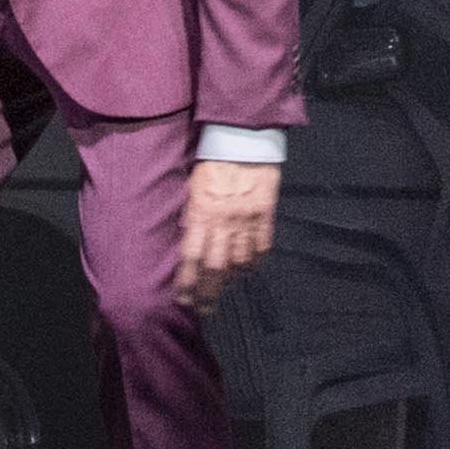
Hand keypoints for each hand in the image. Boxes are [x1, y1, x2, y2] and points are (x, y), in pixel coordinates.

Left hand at [177, 158, 278, 307]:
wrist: (244, 139)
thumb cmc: (213, 161)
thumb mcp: (193, 186)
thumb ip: (191, 215)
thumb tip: (186, 241)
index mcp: (201, 212)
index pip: (191, 257)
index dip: (187, 282)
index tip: (184, 300)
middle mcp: (224, 220)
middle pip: (215, 267)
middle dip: (209, 292)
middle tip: (206, 309)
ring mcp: (247, 218)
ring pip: (239, 261)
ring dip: (231, 280)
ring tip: (225, 289)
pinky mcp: (265, 213)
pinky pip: (261, 246)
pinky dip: (255, 262)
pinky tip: (248, 271)